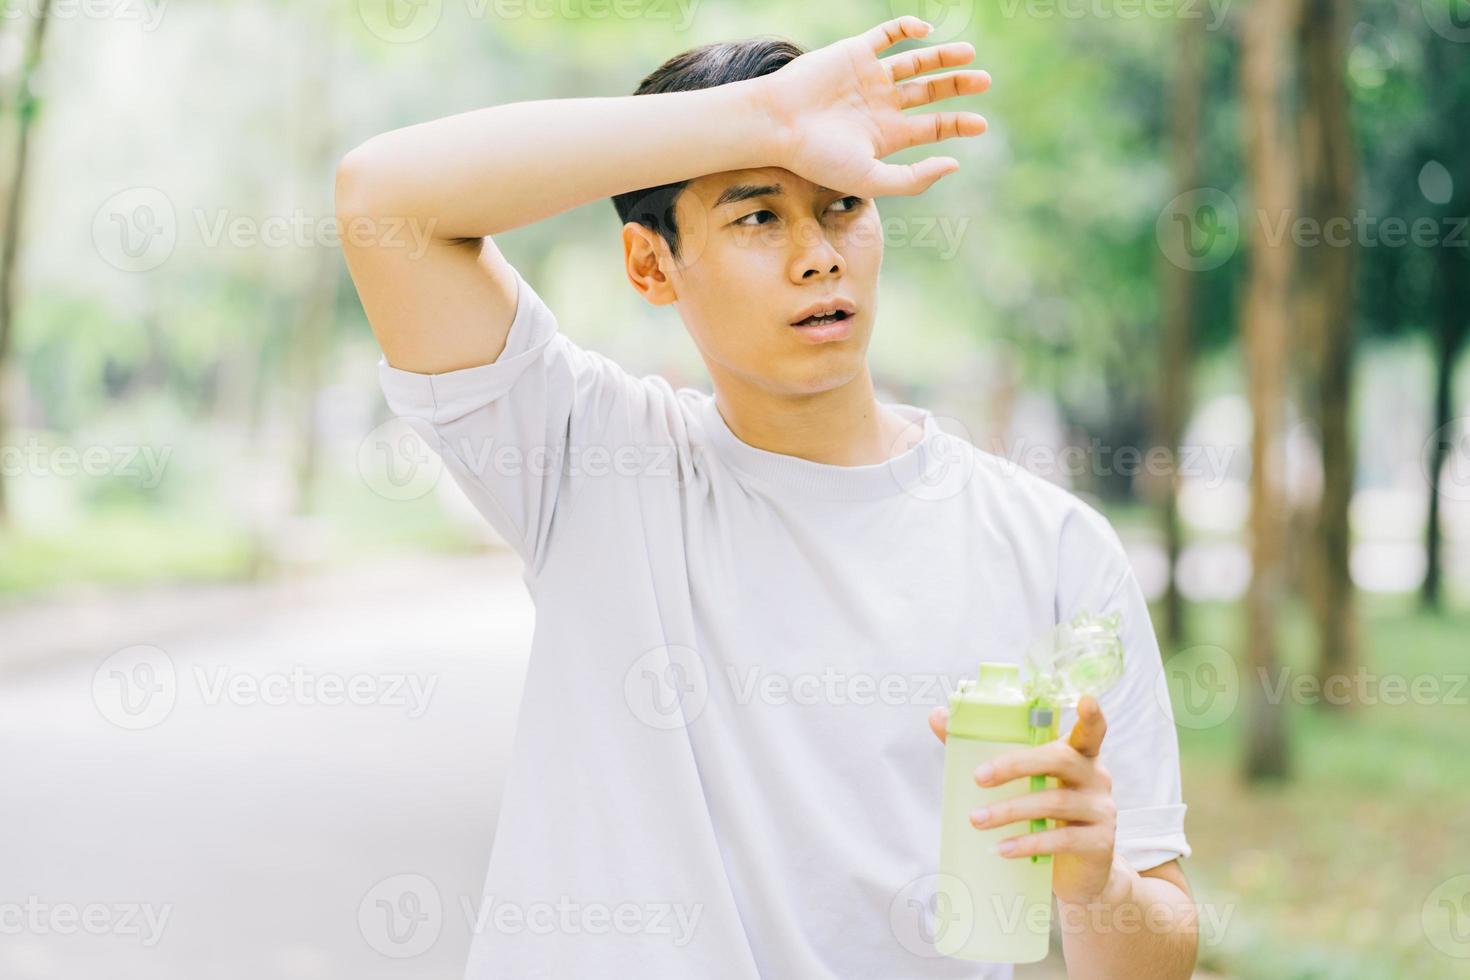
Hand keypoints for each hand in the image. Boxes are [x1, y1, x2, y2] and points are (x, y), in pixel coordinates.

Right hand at [753, 15, 989, 197]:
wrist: (779, 124)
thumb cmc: (819, 157)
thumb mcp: (871, 179)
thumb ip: (913, 180)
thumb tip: (954, 165)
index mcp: (886, 135)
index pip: (932, 126)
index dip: (958, 124)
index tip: (981, 125)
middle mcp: (881, 105)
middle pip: (929, 91)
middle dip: (957, 85)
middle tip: (984, 80)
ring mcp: (869, 77)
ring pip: (914, 62)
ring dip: (941, 56)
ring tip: (968, 55)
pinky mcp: (855, 52)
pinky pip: (887, 35)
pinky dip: (908, 29)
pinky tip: (927, 32)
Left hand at [928, 695, 1118, 905]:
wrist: (1076, 870)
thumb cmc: (1043, 814)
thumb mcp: (1021, 781)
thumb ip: (982, 748)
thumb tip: (937, 716)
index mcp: (1078, 755)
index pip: (1091, 731)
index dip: (1092, 716)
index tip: (1085, 700)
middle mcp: (1096, 777)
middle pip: (1060, 760)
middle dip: (1016, 765)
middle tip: (978, 777)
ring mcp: (1101, 810)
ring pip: (1054, 802)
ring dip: (1010, 810)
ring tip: (977, 820)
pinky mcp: (1098, 843)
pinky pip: (1061, 839)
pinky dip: (1028, 843)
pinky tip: (1002, 848)